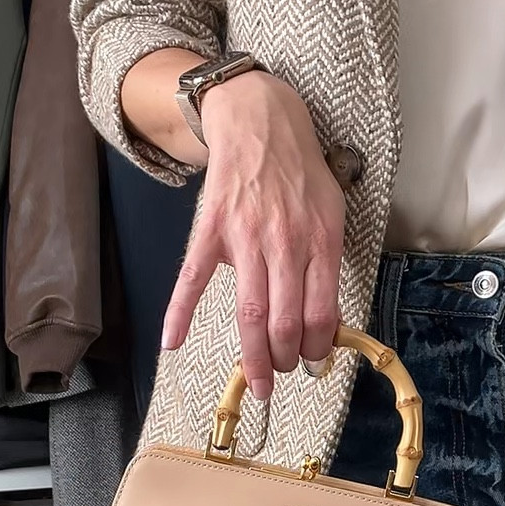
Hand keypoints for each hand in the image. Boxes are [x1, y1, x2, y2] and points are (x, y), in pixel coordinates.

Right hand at [160, 70, 344, 400]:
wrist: (260, 124)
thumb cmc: (301, 173)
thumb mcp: (331, 213)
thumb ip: (327, 261)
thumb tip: (326, 317)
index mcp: (319, 242)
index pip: (322, 313)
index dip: (318, 348)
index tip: (314, 362)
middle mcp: (284, 244)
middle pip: (285, 321)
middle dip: (286, 359)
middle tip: (282, 374)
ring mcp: (245, 238)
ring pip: (250, 311)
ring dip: (254, 355)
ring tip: (256, 381)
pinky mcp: (210, 231)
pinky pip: (193, 278)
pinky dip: (179, 312)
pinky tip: (173, 341)